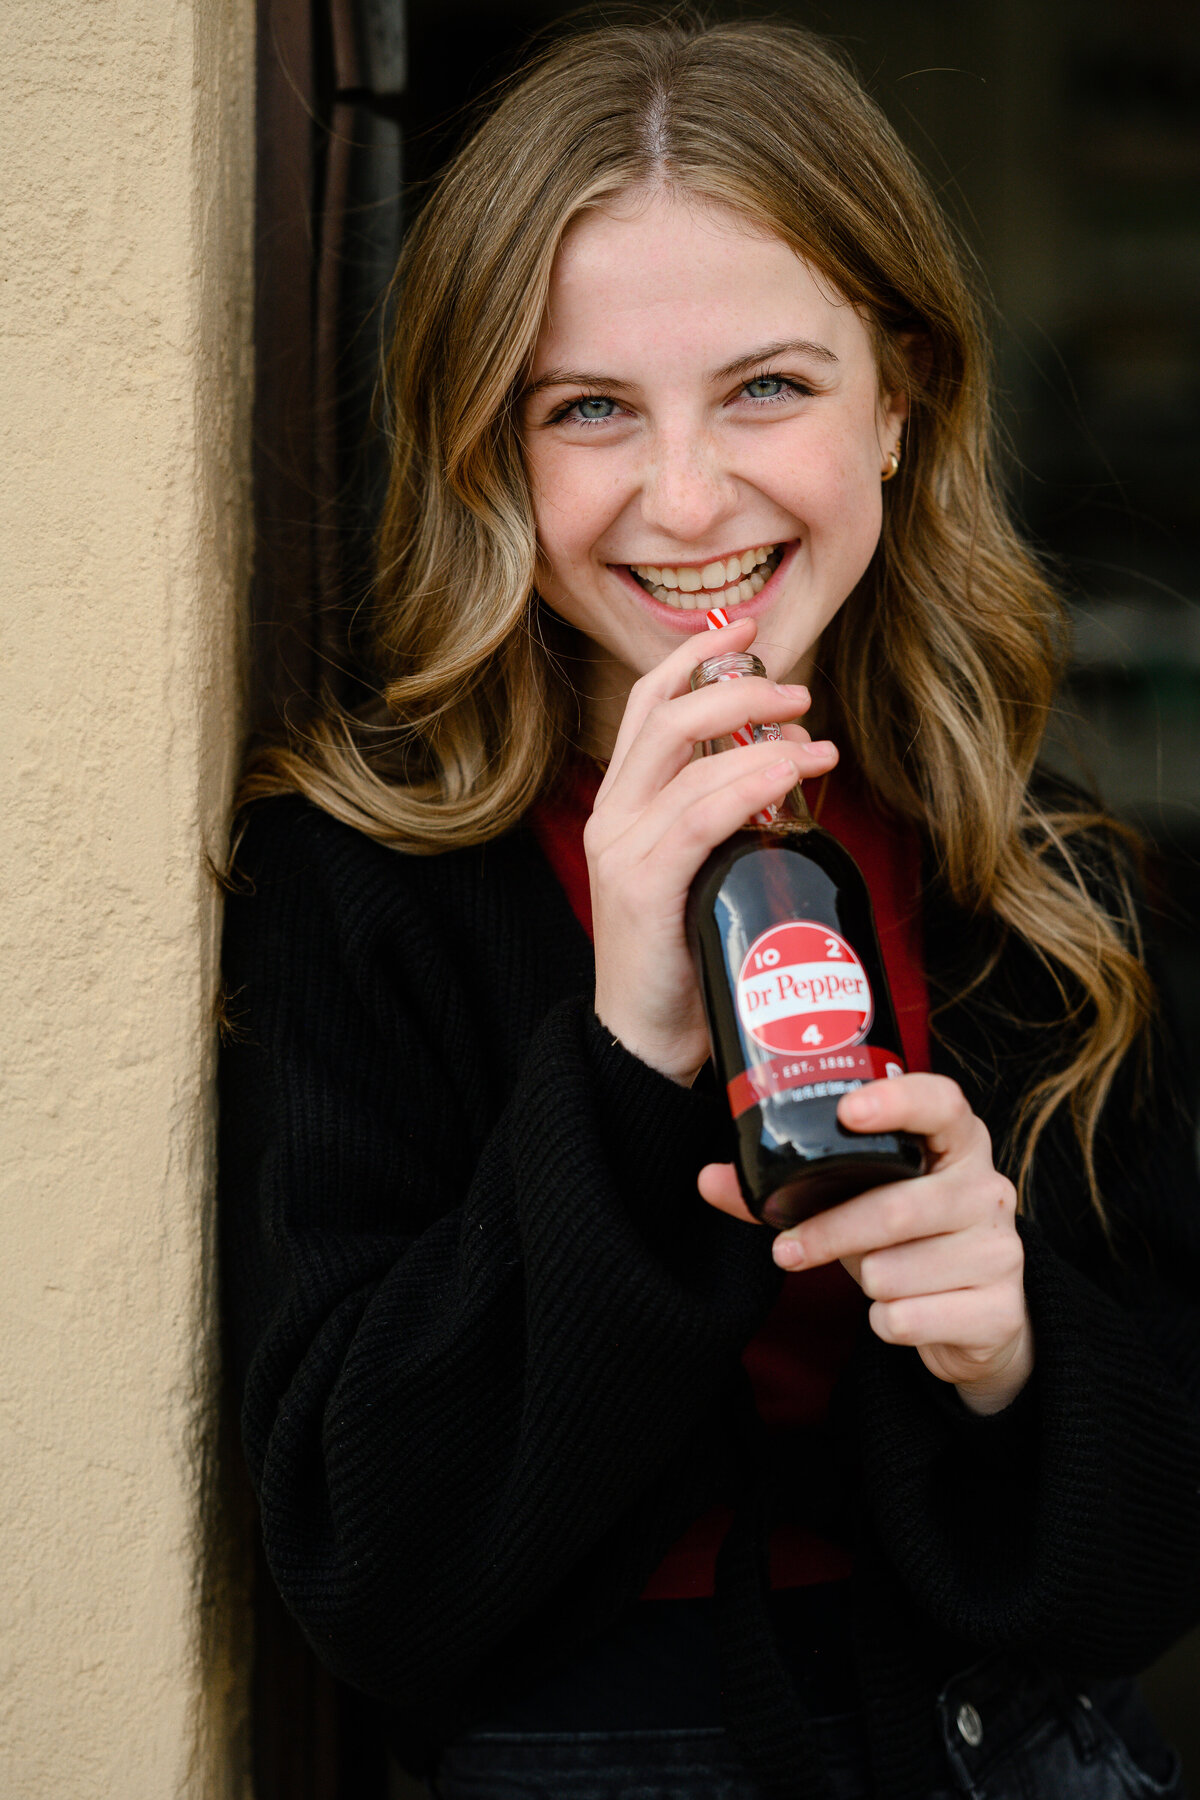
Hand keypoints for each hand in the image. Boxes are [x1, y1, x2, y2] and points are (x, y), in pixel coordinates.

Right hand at [586, 617, 837, 1084]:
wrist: (647, 1043)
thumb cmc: (687, 956)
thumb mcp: (704, 871)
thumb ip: (726, 820)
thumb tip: (789, 773)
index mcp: (622, 806)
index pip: (648, 706)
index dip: (695, 658)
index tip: (748, 628)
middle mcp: (612, 817)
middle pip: (665, 716)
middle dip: (736, 686)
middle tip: (800, 693)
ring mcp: (621, 851)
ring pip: (685, 761)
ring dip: (758, 737)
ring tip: (815, 740)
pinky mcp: (642, 888)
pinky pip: (697, 818)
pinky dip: (747, 786)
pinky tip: (789, 774)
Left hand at [698, 1074, 1032, 1414]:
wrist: (979, 1320)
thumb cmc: (907, 1240)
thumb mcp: (856, 1204)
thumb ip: (789, 1190)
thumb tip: (707, 1179)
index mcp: (956, 1143)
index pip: (940, 1103)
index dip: (897, 1101)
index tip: (847, 1111)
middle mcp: (988, 1188)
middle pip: (898, 1208)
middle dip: (831, 1233)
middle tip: (785, 1249)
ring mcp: (1001, 1249)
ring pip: (898, 1271)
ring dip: (863, 1281)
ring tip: (868, 1277)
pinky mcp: (1000, 1309)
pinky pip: (913, 1319)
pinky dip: (885, 1323)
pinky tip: (894, 1314)